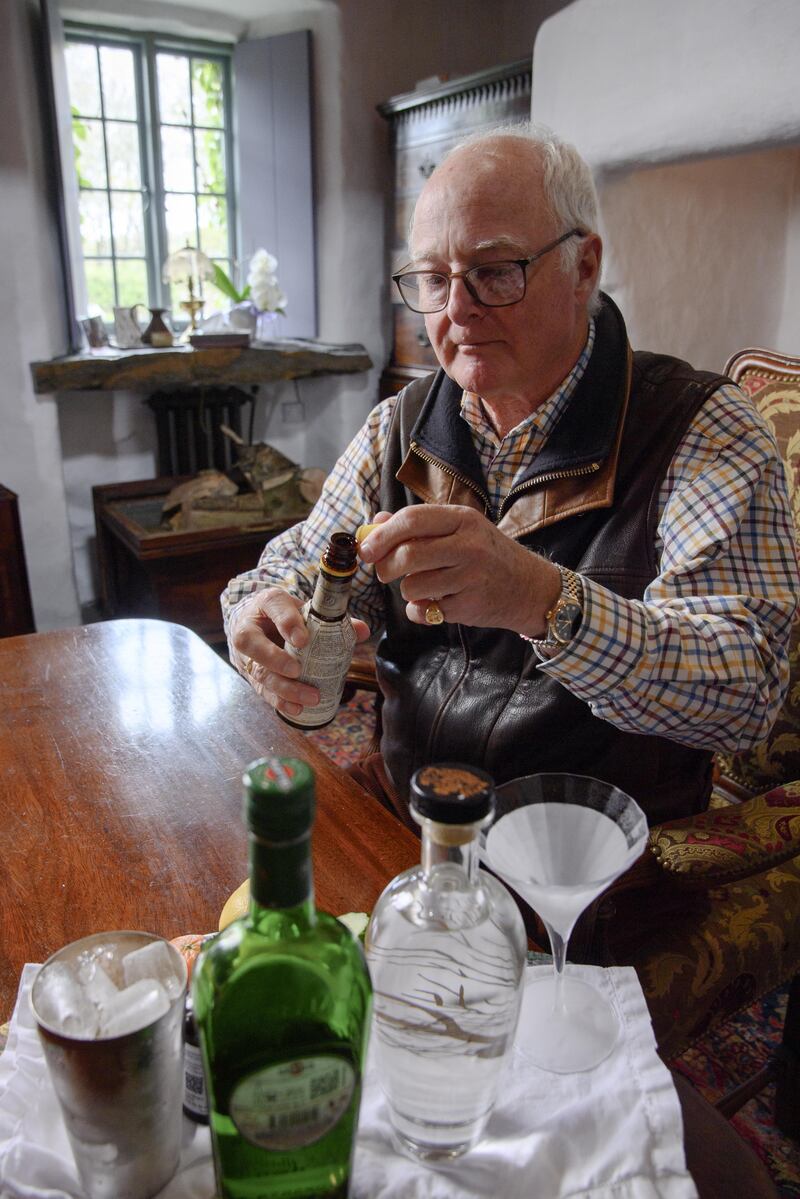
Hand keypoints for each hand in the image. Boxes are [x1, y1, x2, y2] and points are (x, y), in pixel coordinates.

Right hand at [229, 586, 370, 719]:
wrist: (256, 625)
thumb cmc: (285, 616)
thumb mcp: (304, 610)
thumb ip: (332, 620)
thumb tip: (362, 630)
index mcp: (266, 603)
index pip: (273, 605)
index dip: (287, 622)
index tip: (303, 639)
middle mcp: (249, 628)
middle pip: (251, 643)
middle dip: (276, 659)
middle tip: (298, 670)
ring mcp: (246, 655)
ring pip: (259, 673)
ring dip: (285, 688)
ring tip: (311, 696)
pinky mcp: (251, 677)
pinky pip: (263, 691)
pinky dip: (281, 702)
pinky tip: (298, 709)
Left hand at [358, 506, 560, 635]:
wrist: (528, 587)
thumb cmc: (486, 554)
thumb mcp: (459, 529)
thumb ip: (418, 524)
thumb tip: (375, 523)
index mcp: (462, 519)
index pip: (411, 520)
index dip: (381, 535)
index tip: (365, 549)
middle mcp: (469, 545)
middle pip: (407, 555)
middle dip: (385, 567)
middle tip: (384, 571)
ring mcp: (471, 577)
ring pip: (412, 586)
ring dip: (407, 590)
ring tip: (421, 586)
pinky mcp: (469, 606)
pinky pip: (425, 611)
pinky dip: (420, 610)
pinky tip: (435, 603)